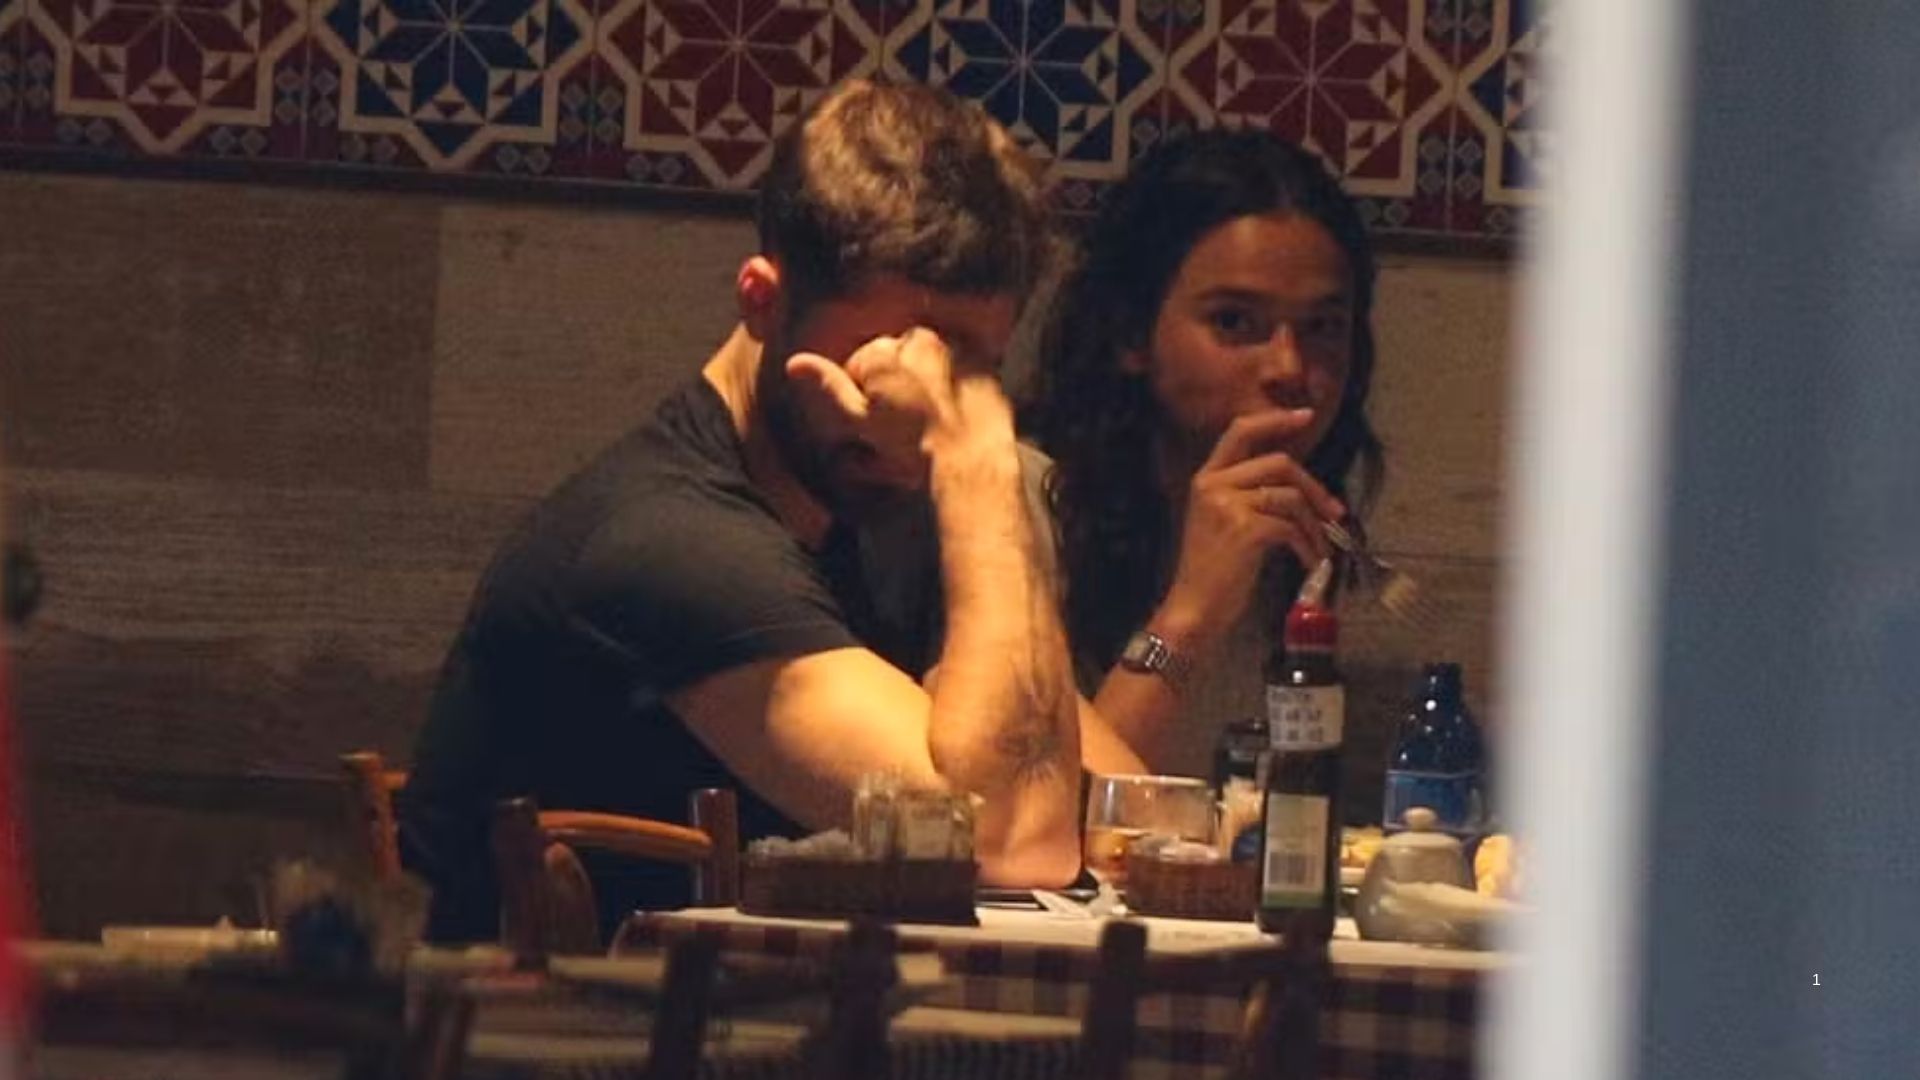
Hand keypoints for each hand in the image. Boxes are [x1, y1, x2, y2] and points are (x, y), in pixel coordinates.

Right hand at [786, 329, 1012, 486]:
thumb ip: (830, 386)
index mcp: (882, 350)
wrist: (969, 458)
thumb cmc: (912, 444)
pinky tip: (954, 410)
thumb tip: (795, 363)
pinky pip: (957, 365)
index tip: (878, 419)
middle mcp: (916, 338)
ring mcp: (950, 345)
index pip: (861, 364)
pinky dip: (954, 381)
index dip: (865, 396)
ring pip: (926, 360)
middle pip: (894, 358)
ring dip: (924, 381)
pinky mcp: (980, 359)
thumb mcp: (860, 421)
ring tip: (931, 418)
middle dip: (894, 383)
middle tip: (905, 421)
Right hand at [1160, 409, 1345, 638]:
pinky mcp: (1244, 529)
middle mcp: (1213, 485)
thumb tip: (1301, 487)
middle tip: (1334, 512)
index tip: (1305, 416)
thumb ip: (1249, 496)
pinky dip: (1308, 546)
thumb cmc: (1212, 573)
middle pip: (1279, 463)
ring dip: (1314, 524)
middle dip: (1314, 487)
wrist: (1193, 609)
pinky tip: (1309, 563)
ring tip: (1321, 548)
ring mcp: (1227, 506)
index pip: (1240, 431)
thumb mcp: (1222, 522)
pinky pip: (1291, 527)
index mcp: (1206, 478)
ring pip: (1290, 496)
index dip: (1275, 420)